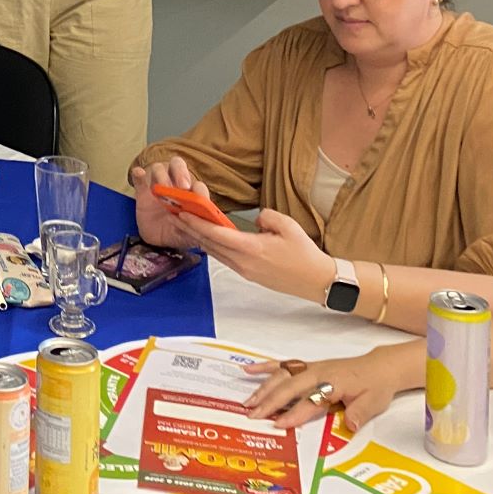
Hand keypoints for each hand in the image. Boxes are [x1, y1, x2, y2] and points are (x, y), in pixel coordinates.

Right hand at [129, 158, 208, 250]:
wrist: (158, 242)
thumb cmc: (178, 233)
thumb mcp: (190, 235)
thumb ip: (197, 229)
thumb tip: (204, 226)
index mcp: (191, 195)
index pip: (197, 185)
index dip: (199, 189)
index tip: (199, 196)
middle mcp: (175, 185)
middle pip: (178, 166)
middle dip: (181, 173)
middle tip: (182, 186)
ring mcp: (157, 187)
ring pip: (159, 169)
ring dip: (162, 175)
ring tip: (163, 188)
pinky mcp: (142, 193)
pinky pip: (139, 180)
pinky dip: (138, 175)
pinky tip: (139, 172)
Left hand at [173, 207, 335, 305]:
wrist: (317, 281)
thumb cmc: (305, 253)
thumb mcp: (287, 225)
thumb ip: (266, 217)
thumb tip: (254, 220)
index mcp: (251, 249)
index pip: (216, 234)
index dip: (196, 222)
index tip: (181, 212)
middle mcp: (244, 262)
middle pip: (210, 244)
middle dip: (190, 229)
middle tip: (174, 215)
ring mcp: (245, 271)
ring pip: (216, 253)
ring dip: (200, 238)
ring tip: (186, 224)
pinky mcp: (250, 275)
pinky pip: (225, 259)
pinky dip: (213, 247)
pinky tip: (208, 238)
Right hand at [241, 342, 421, 431]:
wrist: (379, 367)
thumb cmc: (375, 386)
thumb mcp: (374, 403)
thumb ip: (360, 413)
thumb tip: (349, 425)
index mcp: (333, 382)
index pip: (310, 400)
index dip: (295, 413)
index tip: (278, 424)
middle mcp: (318, 372)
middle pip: (289, 387)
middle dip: (269, 402)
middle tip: (253, 415)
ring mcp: (310, 367)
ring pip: (281, 376)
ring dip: (263, 388)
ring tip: (248, 402)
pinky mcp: (306, 366)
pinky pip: (282, 365)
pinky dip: (265, 367)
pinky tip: (249, 370)